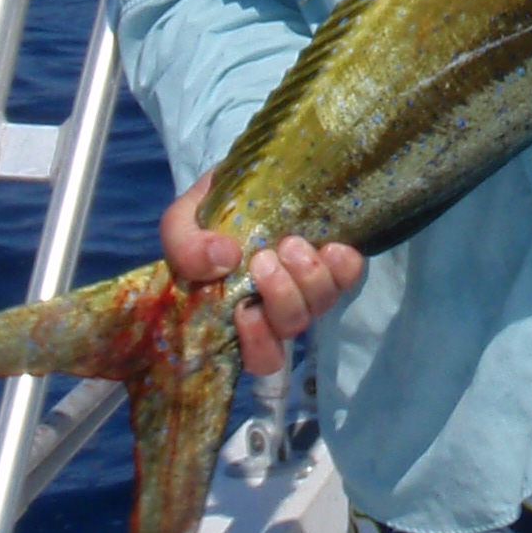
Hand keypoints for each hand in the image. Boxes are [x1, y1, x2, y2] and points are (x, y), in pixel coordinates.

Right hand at [161, 168, 365, 376]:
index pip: (258, 357)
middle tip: (264, 259)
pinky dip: (343, 267)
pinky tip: (332, 247)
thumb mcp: (182, 222)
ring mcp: (307, 283)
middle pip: (290, 329)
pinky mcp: (333, 260)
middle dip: (282, 298)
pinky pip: (349, 277)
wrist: (243, 175)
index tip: (246, 311)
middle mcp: (276, 306)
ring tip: (291, 244)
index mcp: (237, 311)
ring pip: (319, 305)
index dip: (258, 343)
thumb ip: (186, 247)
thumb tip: (224, 260)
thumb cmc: (210, 212)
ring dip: (308, 279)